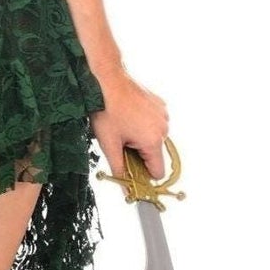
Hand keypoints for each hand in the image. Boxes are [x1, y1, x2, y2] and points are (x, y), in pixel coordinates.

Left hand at [90, 64, 170, 181]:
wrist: (106, 79)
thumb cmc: (105, 109)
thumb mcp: (108, 144)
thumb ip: (120, 170)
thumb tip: (127, 190)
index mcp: (153, 140)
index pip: (158, 172)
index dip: (144, 175)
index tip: (131, 170)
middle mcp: (163, 128)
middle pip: (155, 154)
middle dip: (139, 154)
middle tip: (119, 142)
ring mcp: (163, 114)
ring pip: (154, 138)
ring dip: (141, 138)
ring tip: (122, 126)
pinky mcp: (159, 104)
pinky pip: (154, 123)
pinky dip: (143, 124)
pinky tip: (128, 115)